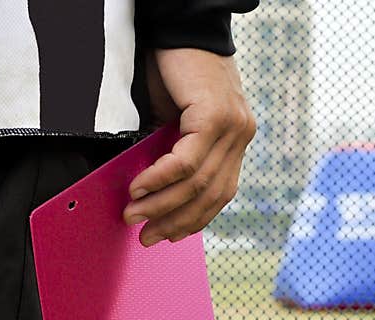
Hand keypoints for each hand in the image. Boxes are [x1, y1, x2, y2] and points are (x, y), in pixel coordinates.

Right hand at [123, 48, 255, 246]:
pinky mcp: (216, 117)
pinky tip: (140, 188)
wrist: (179, 28)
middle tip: (145, 236)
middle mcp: (241, 136)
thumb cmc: (174, 72)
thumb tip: (152, 196)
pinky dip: (160, 178)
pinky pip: (186, 161)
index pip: (220, 194)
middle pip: (211, 196)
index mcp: (236, 141)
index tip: (167, 236)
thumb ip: (175, 155)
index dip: (193, 220)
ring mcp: (233, 128)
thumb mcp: (176, 122)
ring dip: (162, 204)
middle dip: (175, 221)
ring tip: (133, 214)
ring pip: (198, 183)